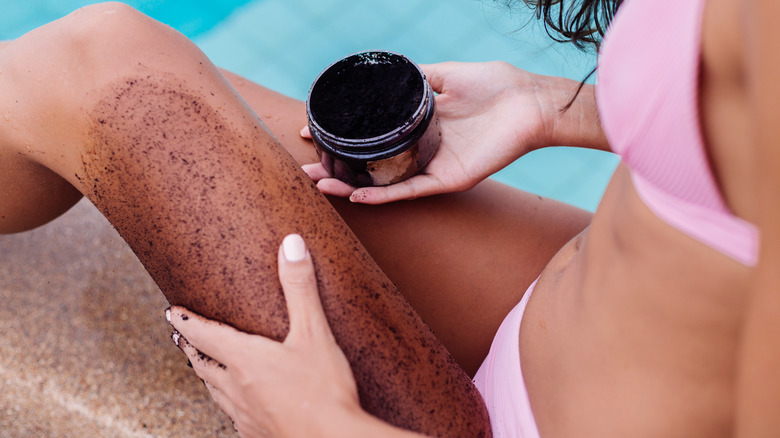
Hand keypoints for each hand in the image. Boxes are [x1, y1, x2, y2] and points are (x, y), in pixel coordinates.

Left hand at [166, 234, 360, 437]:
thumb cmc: (324, 389)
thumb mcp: (315, 332)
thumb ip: (300, 288)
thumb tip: (290, 244)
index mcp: (245, 359)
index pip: (204, 335)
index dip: (186, 322)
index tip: (171, 311)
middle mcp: (237, 387)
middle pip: (202, 364)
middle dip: (190, 347)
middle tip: (179, 336)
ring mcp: (245, 414)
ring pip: (214, 391)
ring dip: (204, 374)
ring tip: (201, 366)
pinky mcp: (258, 432)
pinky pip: (232, 414)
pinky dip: (226, 401)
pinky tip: (236, 404)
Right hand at [302, 61, 557, 203]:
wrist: (529, 103)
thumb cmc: (495, 85)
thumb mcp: (446, 74)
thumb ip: (417, 76)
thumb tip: (384, 71)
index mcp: (419, 126)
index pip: (373, 138)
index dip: (343, 138)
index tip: (311, 132)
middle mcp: (422, 150)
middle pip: (372, 166)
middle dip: (338, 169)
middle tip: (308, 169)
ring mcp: (433, 167)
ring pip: (385, 184)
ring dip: (352, 187)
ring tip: (322, 185)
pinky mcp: (448, 180)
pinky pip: (410, 192)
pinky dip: (384, 196)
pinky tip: (358, 196)